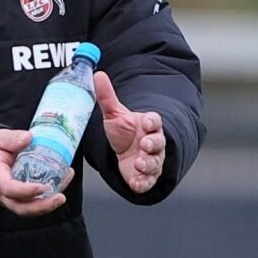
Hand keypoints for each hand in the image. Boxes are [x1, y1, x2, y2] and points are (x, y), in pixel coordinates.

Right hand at [0, 129, 72, 215]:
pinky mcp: (19, 198)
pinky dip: (48, 197)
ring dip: (47, 205)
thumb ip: (12, 138)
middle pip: (20, 207)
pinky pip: (33, 202)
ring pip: (28, 208)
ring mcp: (10, 197)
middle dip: (41, 206)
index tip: (42, 187)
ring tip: (62, 196)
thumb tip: (28, 138)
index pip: (8, 188)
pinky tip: (62, 184)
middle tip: (59, 198)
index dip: (25, 191)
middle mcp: (1, 192)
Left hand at [94, 71, 165, 193]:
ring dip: (148, 164)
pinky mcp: (147, 177)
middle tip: (144, 145)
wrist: (125, 154)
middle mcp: (154, 143)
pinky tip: (136, 183)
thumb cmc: (124, 133)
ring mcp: (152, 160)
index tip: (146, 123)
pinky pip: (149, 181)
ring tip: (139, 163)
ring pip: (156, 163)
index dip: (152, 122)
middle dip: (153, 144)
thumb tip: (98, 74)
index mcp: (148, 126)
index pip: (156, 121)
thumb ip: (107, 97)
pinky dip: (144, 183)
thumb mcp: (114, 115)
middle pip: (159, 143)